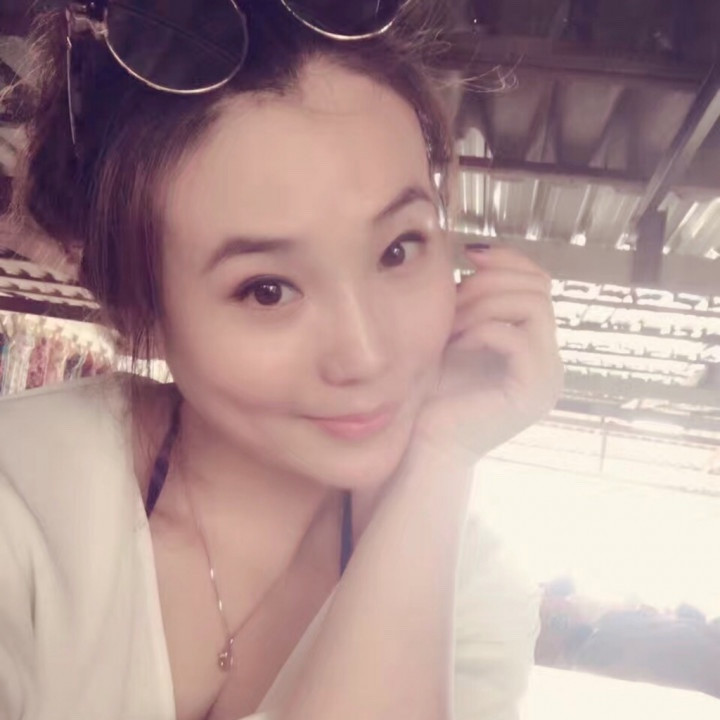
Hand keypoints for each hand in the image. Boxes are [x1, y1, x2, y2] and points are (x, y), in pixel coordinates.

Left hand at [413, 246, 562, 464]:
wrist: (428, 445)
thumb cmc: (435, 392)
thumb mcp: (456, 334)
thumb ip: (474, 301)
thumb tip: (477, 253)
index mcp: (534, 344)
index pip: (541, 281)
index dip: (509, 260)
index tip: (469, 256)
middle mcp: (550, 360)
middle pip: (539, 288)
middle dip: (490, 282)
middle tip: (454, 297)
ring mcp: (547, 377)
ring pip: (533, 306)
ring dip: (484, 305)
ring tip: (452, 325)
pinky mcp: (533, 392)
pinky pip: (519, 338)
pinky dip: (483, 330)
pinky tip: (457, 344)